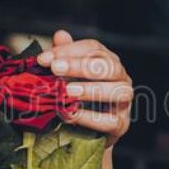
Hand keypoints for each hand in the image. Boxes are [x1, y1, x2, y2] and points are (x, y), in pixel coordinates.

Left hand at [37, 30, 132, 146]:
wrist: (84, 134)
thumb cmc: (75, 98)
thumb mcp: (66, 76)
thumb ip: (64, 56)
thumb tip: (60, 35)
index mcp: (108, 61)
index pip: (93, 49)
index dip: (69, 51)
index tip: (44, 59)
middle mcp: (121, 78)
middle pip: (109, 66)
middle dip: (81, 66)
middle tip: (56, 69)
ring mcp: (124, 102)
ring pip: (118, 91)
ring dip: (92, 90)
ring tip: (67, 91)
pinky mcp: (121, 125)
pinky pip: (112, 121)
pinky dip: (92, 117)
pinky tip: (73, 113)